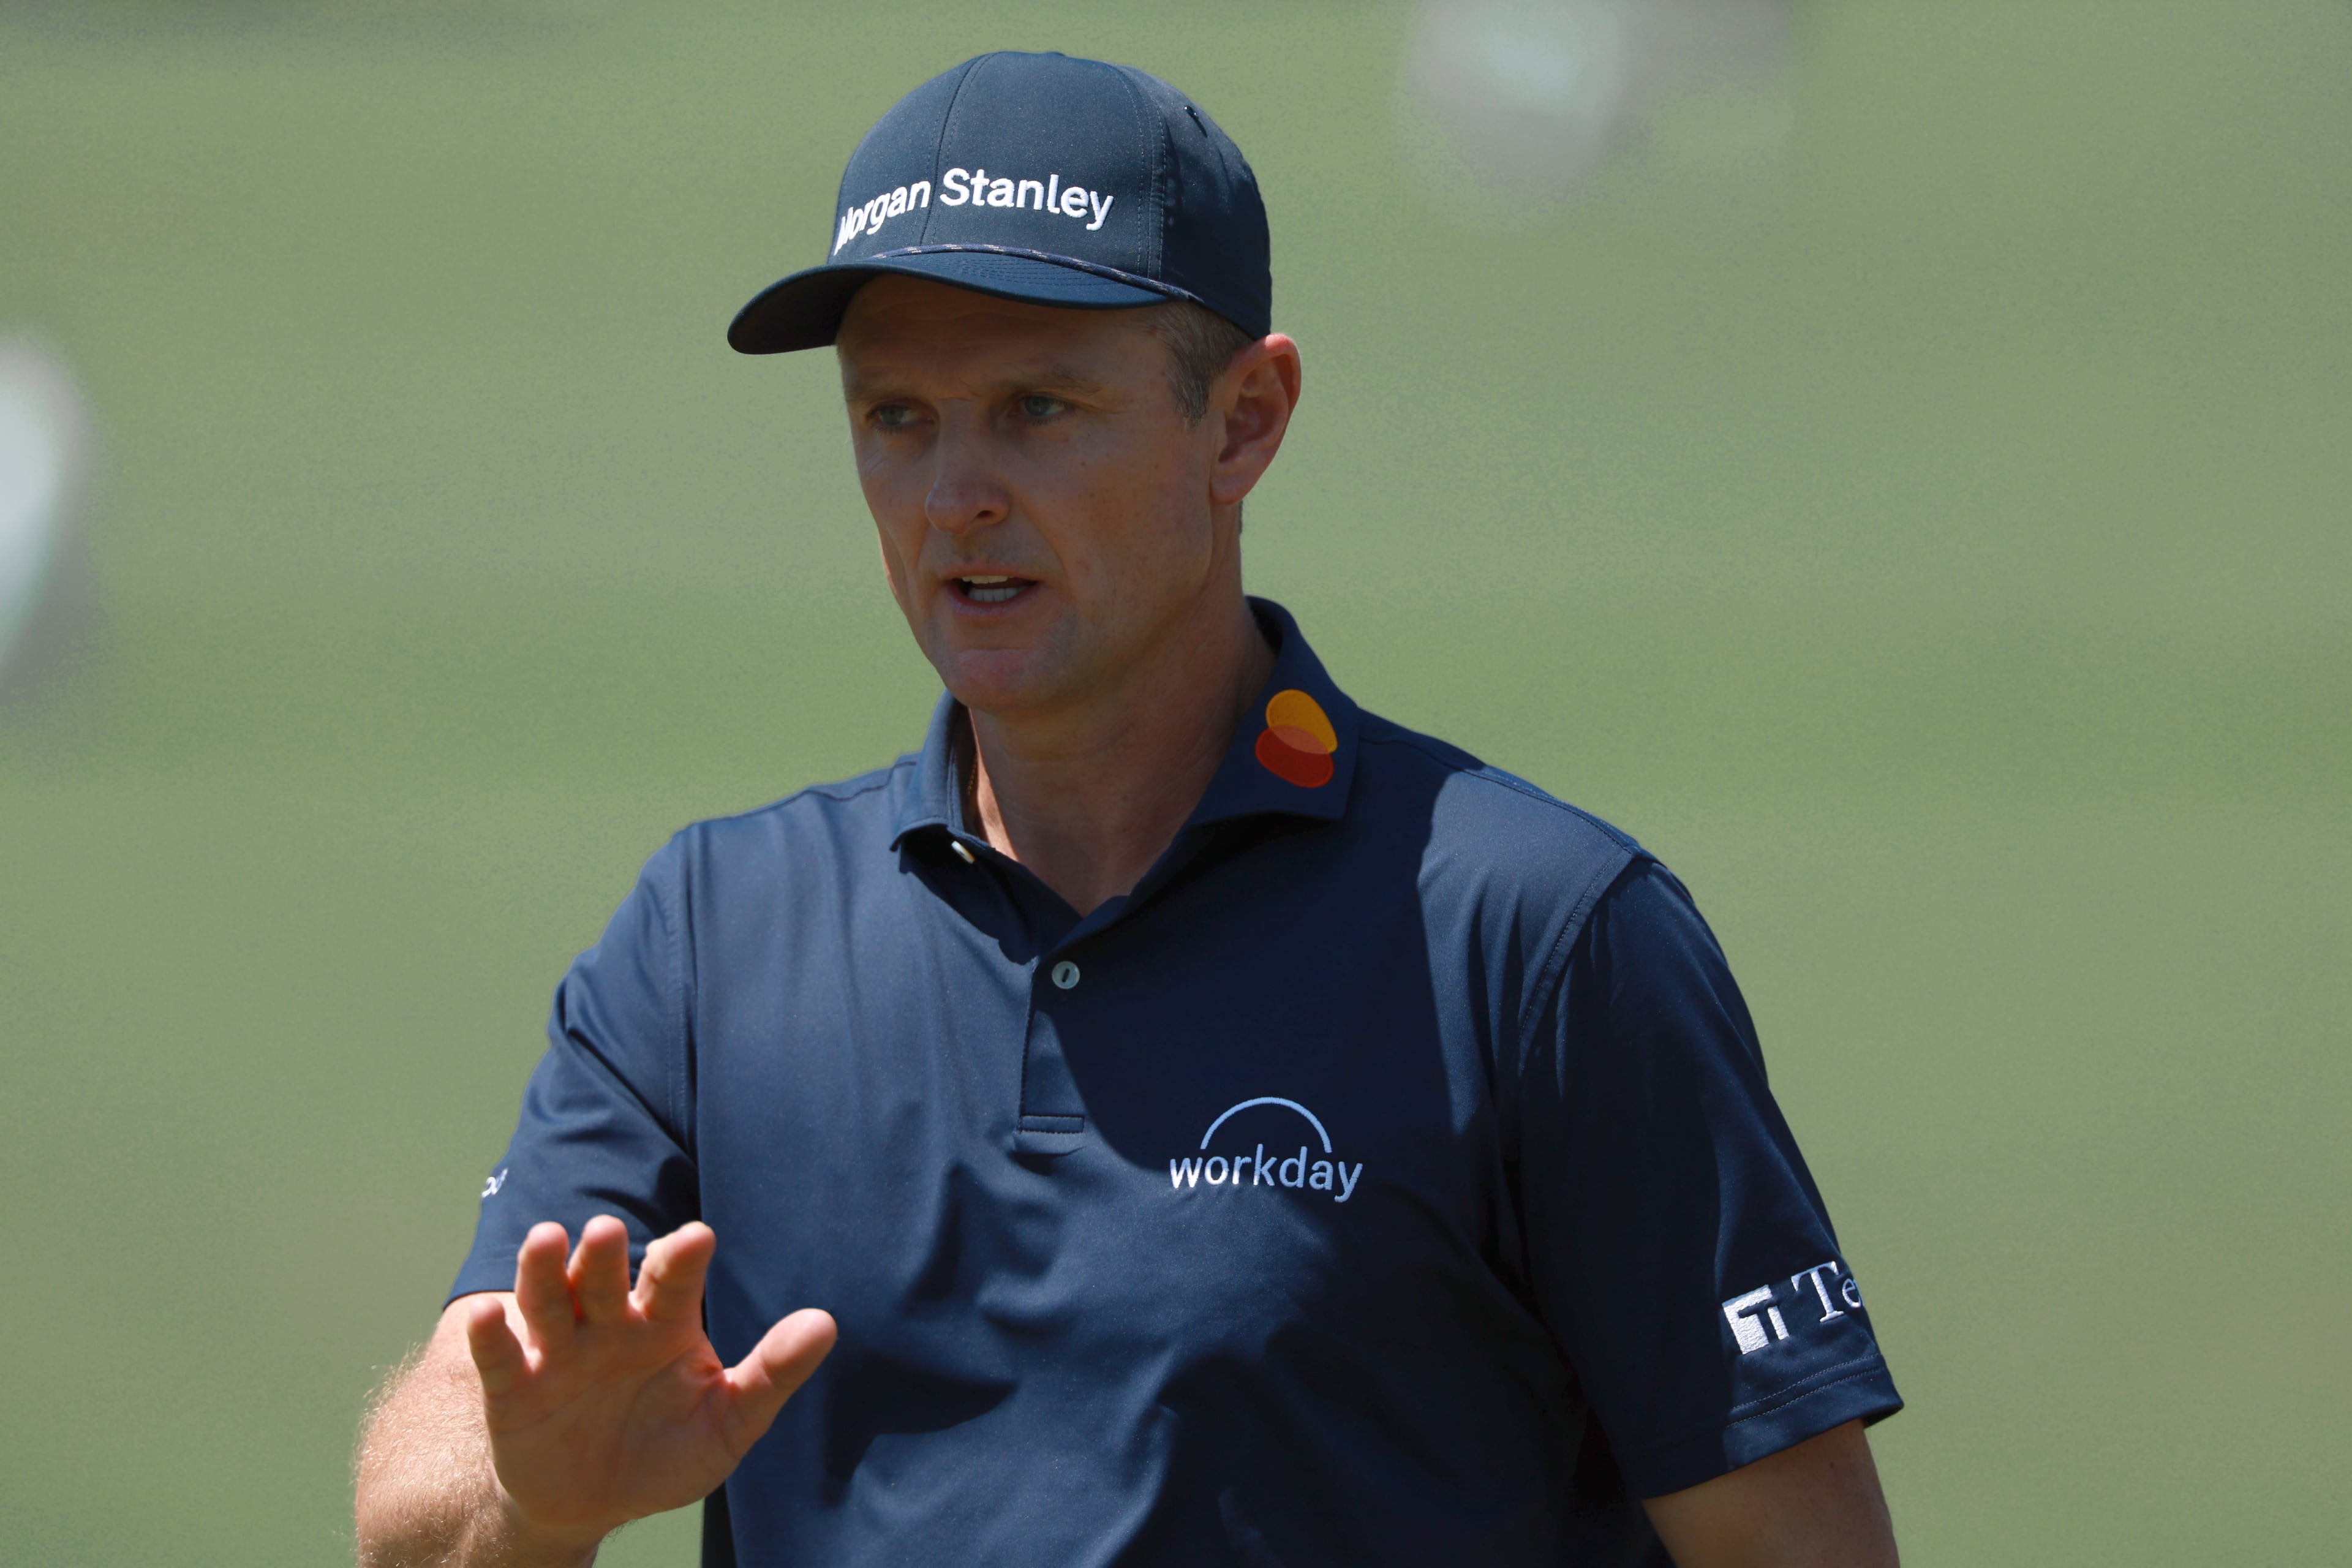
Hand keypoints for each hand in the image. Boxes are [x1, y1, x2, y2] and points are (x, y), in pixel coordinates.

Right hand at [462, 1216, 835, 1546]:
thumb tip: (826, 1323)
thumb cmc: (667, 1452)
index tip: (699, 1237)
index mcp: (664, 1323)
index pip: (673, 1280)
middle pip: (604, 1279)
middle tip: (609, 1230)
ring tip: (545, 1239)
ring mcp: (558, 1353)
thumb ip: (772, 1374)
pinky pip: (500, 1358)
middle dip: (605, 1255)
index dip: (683, 1258)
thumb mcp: (728, 1422)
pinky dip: (489, 1336)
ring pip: (549, 1301)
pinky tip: (484, 1315)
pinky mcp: (513, 1390)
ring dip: (544, 1270)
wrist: (594, 1505)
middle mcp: (608, 1325)